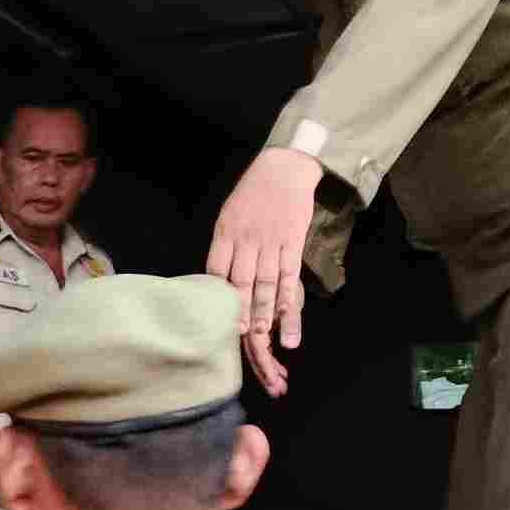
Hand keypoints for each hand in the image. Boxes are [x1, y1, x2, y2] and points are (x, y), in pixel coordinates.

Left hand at [206, 146, 322, 397]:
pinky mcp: (293, 243)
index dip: (218, 299)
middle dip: (241, 317)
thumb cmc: (253, 192)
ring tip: (263, 342)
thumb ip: (225, 246)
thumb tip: (219, 279)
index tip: (217, 322)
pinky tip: (287, 325)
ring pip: (266, 286)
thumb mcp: (229, 214)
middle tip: (240, 341)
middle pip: (241, 286)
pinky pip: (290, 278)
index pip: (216, 271)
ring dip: (265, 316)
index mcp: (225, 233)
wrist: (285, 167)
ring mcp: (271, 243)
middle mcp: (246, 240)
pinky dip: (288, 303)